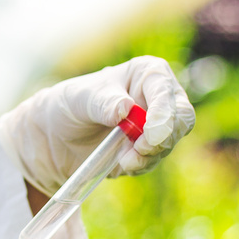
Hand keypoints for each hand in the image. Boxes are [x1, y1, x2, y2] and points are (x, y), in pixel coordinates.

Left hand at [0, 57, 195, 195]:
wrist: (57, 137)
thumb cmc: (70, 104)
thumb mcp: (80, 99)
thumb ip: (103, 102)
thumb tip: (125, 108)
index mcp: (147, 73)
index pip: (165, 92)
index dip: (164, 113)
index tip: (150, 134)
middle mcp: (159, 97)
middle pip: (181, 118)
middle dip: (163, 138)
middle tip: (140, 150)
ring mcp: (158, 124)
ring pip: (169, 142)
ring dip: (148, 155)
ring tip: (122, 159)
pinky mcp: (150, 148)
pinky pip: (155, 159)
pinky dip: (140, 165)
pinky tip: (121, 162)